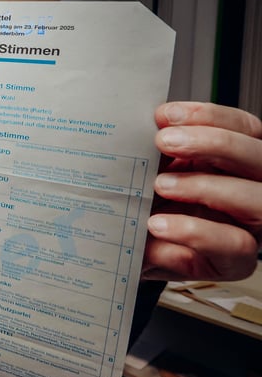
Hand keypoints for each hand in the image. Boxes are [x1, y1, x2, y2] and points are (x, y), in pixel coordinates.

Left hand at [142, 102, 261, 280]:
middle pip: (259, 158)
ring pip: (257, 200)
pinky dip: (194, 231)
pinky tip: (158, 224)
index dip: (211, 117)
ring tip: (159, 185)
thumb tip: (147, 122)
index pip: (245, 129)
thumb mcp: (150, 170)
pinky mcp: (234, 261)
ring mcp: (249, 226)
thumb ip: (158, 149)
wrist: (127, 250)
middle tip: (164, 141)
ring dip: (206, 187)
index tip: (167, 115)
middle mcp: (252, 190)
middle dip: (214, 143)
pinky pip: (234, 244)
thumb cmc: (145, 204)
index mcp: (236, 162)